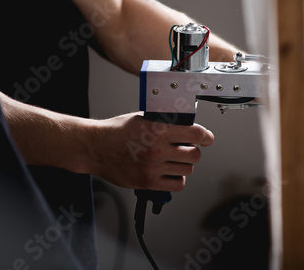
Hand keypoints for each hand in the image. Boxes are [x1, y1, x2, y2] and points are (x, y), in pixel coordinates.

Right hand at [92, 112, 213, 191]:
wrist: (95, 148)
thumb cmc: (116, 132)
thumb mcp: (142, 118)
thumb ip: (164, 123)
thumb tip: (184, 126)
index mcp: (158, 130)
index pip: (195, 134)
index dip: (206, 136)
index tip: (208, 138)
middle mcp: (157, 149)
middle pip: (195, 155)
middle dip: (194, 151)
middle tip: (187, 149)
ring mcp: (153, 168)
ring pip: (187, 170)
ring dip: (184, 165)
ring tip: (175, 161)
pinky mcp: (148, 183)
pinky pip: (176, 185)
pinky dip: (177, 179)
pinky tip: (170, 173)